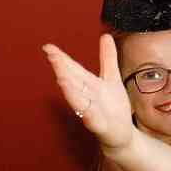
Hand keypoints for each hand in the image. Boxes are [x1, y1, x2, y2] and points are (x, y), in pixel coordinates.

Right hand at [42, 34, 134, 151]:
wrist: (122, 134)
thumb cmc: (113, 107)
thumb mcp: (112, 78)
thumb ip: (107, 58)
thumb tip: (105, 35)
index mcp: (88, 85)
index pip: (73, 69)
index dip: (61, 58)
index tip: (48, 47)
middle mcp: (86, 97)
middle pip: (72, 81)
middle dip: (62, 69)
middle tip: (51, 56)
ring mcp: (91, 112)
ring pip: (78, 100)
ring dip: (70, 90)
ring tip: (61, 79)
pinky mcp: (100, 126)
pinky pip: (93, 120)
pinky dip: (89, 115)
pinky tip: (86, 110)